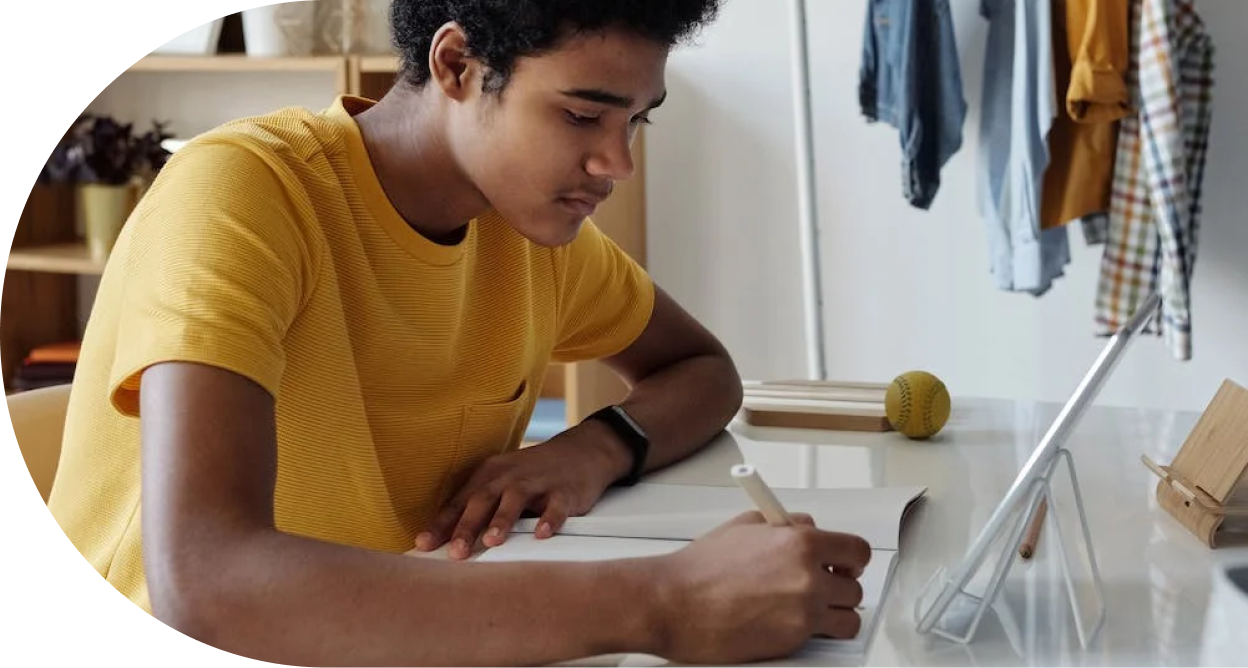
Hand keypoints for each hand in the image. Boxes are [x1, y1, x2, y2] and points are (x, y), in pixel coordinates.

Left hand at [413, 423, 628, 559]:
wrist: (581, 452)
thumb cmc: (533, 474)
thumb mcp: (503, 482)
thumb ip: (480, 507)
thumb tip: (447, 539)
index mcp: (490, 475)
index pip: (460, 502)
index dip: (442, 523)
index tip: (424, 545)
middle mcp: (510, 476)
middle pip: (483, 499)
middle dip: (467, 525)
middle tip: (455, 552)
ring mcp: (538, 482)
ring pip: (516, 499)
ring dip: (503, 519)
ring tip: (492, 540)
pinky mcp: (565, 491)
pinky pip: (556, 506)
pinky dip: (550, 519)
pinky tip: (543, 533)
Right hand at [647, 511, 871, 663]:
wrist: (675, 603)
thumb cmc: (700, 568)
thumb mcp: (747, 526)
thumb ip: (786, 526)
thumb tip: (806, 528)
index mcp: (801, 544)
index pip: (857, 551)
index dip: (853, 559)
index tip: (847, 563)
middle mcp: (808, 579)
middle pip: (854, 588)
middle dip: (840, 586)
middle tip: (822, 585)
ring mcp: (803, 614)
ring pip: (848, 619)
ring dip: (835, 614)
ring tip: (815, 609)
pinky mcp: (793, 642)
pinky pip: (823, 639)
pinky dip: (815, 633)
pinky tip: (794, 622)